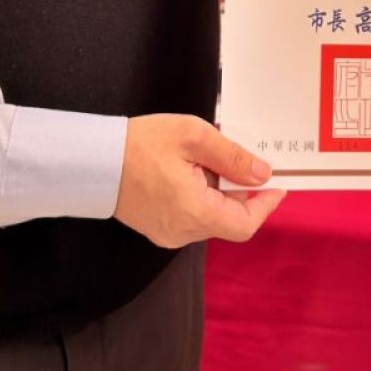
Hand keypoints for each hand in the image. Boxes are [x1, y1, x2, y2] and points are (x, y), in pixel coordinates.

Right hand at [116, 114, 285, 246]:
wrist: (92, 161)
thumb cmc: (138, 144)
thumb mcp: (192, 136)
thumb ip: (231, 156)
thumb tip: (261, 173)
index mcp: (194, 212)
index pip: (245, 224)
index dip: (266, 206)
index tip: (278, 186)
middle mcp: (183, 232)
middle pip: (229, 220)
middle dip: (242, 193)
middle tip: (244, 161)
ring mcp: (169, 234)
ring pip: (212, 218)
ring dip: (220, 193)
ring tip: (207, 160)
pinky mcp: (159, 229)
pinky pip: (193, 218)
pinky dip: (202, 198)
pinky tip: (191, 172)